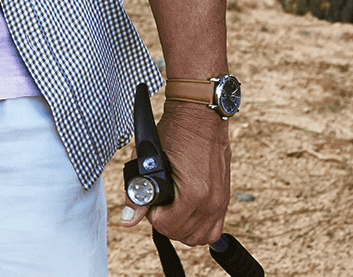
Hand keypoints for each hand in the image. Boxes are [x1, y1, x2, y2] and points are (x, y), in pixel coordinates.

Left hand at [119, 100, 229, 244]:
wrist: (200, 116)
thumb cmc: (174, 133)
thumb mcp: (148, 161)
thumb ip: (138, 194)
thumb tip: (127, 219)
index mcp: (193, 193)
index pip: (167, 226)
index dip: (152, 215)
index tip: (150, 200)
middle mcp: (212, 201)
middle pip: (183, 235)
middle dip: (165, 223)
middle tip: (158, 204)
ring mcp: (221, 201)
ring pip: (200, 237)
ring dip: (182, 228)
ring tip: (171, 209)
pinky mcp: (225, 197)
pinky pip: (215, 228)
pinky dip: (200, 227)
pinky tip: (187, 213)